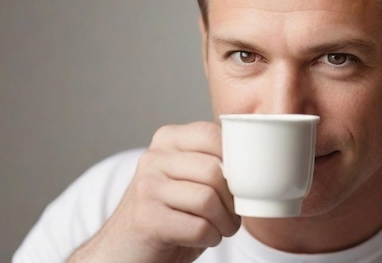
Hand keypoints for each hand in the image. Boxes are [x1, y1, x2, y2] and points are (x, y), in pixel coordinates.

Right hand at [66, 121, 240, 262]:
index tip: (237, 184)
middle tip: (231, 215)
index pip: (213, 134)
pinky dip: (209, 238)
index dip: (236, 162)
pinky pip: (198, 228)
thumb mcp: (188, 176)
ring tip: (219, 227)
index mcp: (167, 139)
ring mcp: (147, 187)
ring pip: (208, 200)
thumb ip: (212, 160)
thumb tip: (255, 161)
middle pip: (214, 171)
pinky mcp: (147, 219)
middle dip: (232, 200)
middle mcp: (153, 158)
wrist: (125, 248)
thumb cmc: (169, 212)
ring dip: (224, 222)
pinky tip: (201, 237)